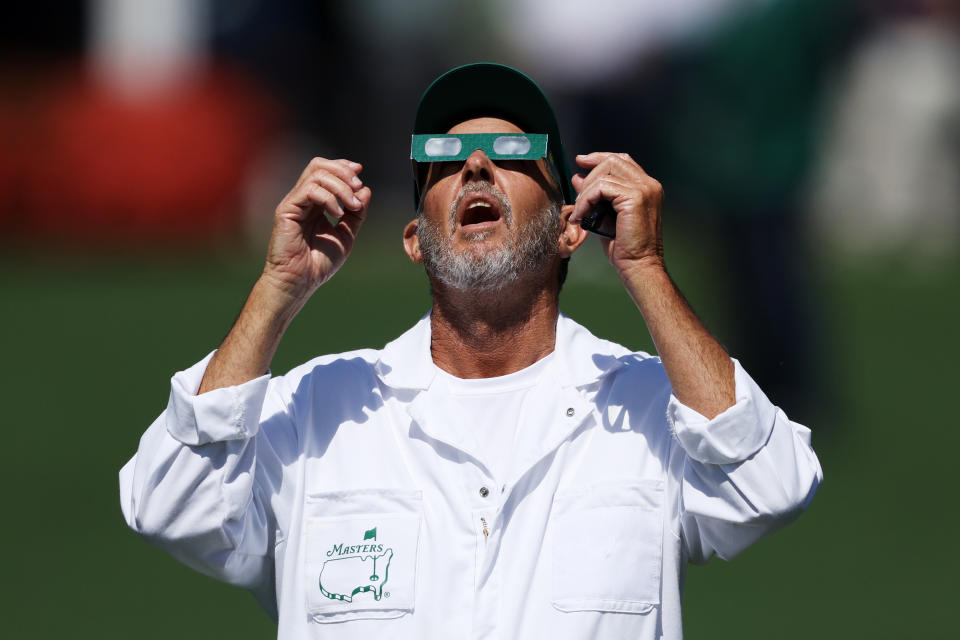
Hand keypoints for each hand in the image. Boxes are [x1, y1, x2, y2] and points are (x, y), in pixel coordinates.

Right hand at [263, 157, 371, 300]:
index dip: (343, 167)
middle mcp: (303, 199)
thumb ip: (357, 213)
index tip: (360, 175)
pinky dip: (329, 198)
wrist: (300, 281)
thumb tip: (365, 189)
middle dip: (342, 171)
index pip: (326, 171)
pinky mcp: (286, 210)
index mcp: (316, 203)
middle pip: (319, 166)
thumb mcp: (347, 235)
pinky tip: (338, 214)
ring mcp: (294, 203)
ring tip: (352, 206)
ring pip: (316, 175)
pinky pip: (309, 190)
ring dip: (340, 187)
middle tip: (357, 187)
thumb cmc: (319, 263)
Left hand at [570, 152, 663, 277]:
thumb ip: (595, 196)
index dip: (600, 158)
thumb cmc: (624, 248)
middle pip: (613, 161)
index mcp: (647, 187)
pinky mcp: (636, 197)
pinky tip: (581, 215)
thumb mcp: (605, 216)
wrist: (639, 266)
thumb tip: (577, 177)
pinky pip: (601, 187)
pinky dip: (586, 200)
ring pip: (605, 172)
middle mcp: (649, 184)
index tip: (581, 162)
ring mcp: (645, 189)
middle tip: (577, 196)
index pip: (622, 160)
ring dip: (586, 191)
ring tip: (579, 211)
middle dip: (589, 173)